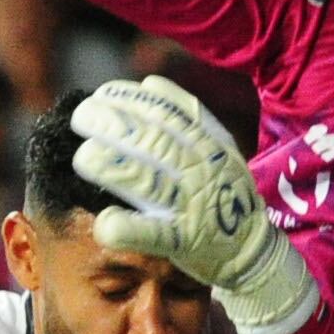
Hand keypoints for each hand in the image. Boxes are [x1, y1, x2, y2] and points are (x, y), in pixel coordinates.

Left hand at [70, 79, 316, 333]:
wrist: (252, 249)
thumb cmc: (223, 193)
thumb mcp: (217, 148)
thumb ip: (188, 119)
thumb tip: (148, 84)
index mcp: (210, 146)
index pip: (169, 115)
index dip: (133, 101)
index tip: (104, 94)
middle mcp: (204, 172)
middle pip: (155, 143)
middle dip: (114, 126)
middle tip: (81, 117)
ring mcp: (195, 207)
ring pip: (151, 183)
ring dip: (115, 169)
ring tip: (83, 157)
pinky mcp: (186, 243)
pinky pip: (157, 235)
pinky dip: (130, 230)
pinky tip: (104, 224)